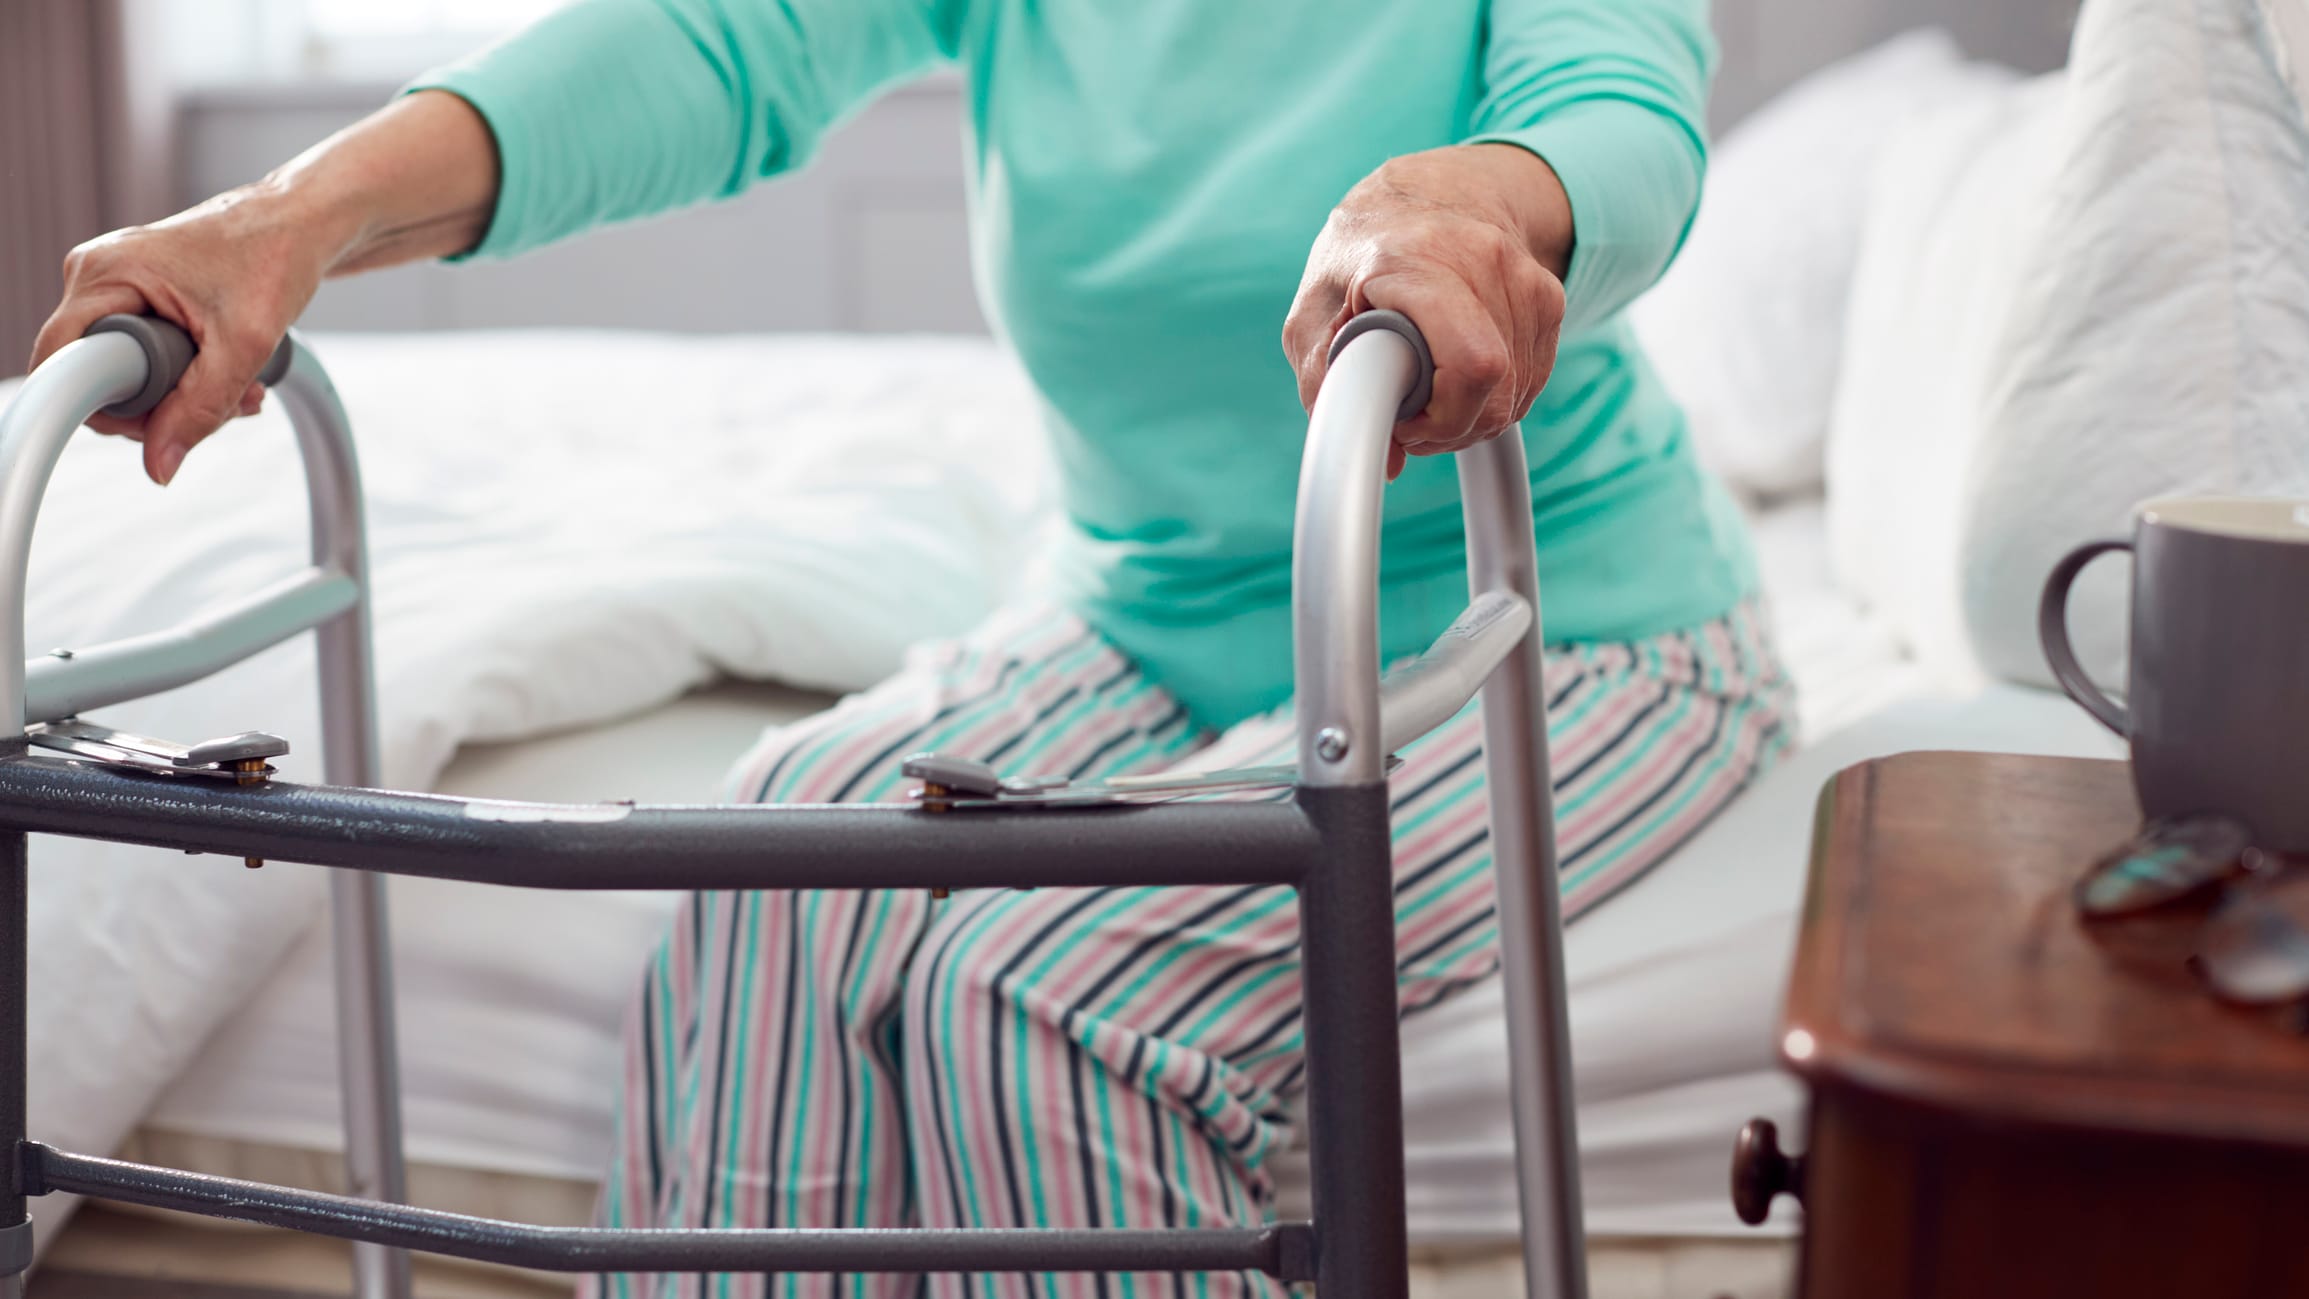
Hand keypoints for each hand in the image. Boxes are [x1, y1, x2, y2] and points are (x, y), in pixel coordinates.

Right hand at [29, 184, 340, 484]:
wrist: (302, 224)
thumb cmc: (275, 257)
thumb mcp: (243, 344)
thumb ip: (199, 409)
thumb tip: (159, 467)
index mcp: (103, 275)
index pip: (62, 364)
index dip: (105, 407)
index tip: (159, 421)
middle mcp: (98, 277)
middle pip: (100, 377)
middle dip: (163, 406)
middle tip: (223, 405)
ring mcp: (117, 288)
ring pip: (131, 374)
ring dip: (187, 397)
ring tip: (243, 391)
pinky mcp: (140, 299)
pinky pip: (147, 358)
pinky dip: (191, 378)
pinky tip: (236, 379)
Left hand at [1283, 144, 1572, 478]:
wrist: (1431, 188)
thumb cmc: (1362, 252)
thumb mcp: (1312, 311)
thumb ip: (1326, 382)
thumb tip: (1388, 457)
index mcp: (1417, 260)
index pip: (1472, 365)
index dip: (1436, 419)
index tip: (1400, 420)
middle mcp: (1483, 260)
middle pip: (1496, 393)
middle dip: (1449, 427)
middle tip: (1409, 414)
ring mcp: (1527, 278)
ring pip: (1517, 397)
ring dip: (1470, 417)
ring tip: (1428, 390)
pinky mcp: (1551, 299)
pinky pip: (1531, 382)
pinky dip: (1495, 398)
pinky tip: (1459, 376)